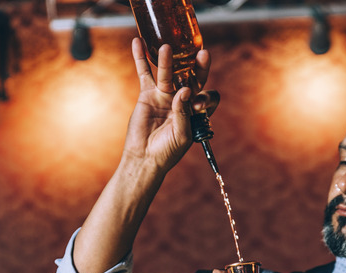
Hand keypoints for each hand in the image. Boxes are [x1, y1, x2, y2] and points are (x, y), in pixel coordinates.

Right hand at [121, 38, 218, 172]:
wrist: (145, 157)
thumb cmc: (167, 150)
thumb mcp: (181, 135)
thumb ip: (184, 113)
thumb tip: (184, 91)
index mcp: (195, 111)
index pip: (206, 96)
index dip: (206, 97)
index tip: (198, 105)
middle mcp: (182, 100)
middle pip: (191, 78)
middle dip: (197, 67)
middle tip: (202, 55)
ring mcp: (164, 95)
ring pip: (168, 73)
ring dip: (167, 60)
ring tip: (166, 47)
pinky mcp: (147, 94)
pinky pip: (145, 73)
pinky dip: (141, 58)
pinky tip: (139, 42)